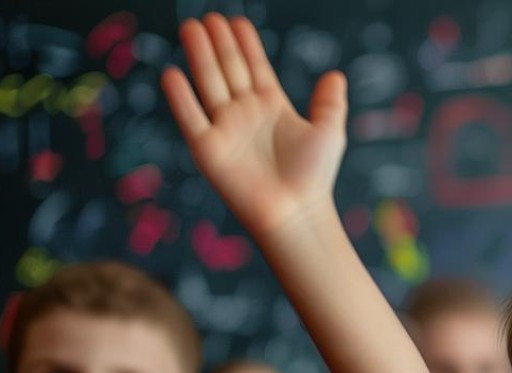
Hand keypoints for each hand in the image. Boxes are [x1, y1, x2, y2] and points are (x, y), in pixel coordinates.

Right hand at [162, 14, 346, 237]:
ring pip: (209, 84)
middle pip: (229, 69)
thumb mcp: (328, 132)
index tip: (236, 20)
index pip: (255, 66)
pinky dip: (181, 98)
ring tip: (192, 28)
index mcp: (271, 106)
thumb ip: (330, 103)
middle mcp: (245, 113)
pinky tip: (174, 73)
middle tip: (208, 17)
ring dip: (200, 57)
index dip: (246, 44)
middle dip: (219, 43)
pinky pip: (191, 118)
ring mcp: (225, 129)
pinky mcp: (208, 149)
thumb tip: (336, 74)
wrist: (296, 212)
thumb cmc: (314, 176)